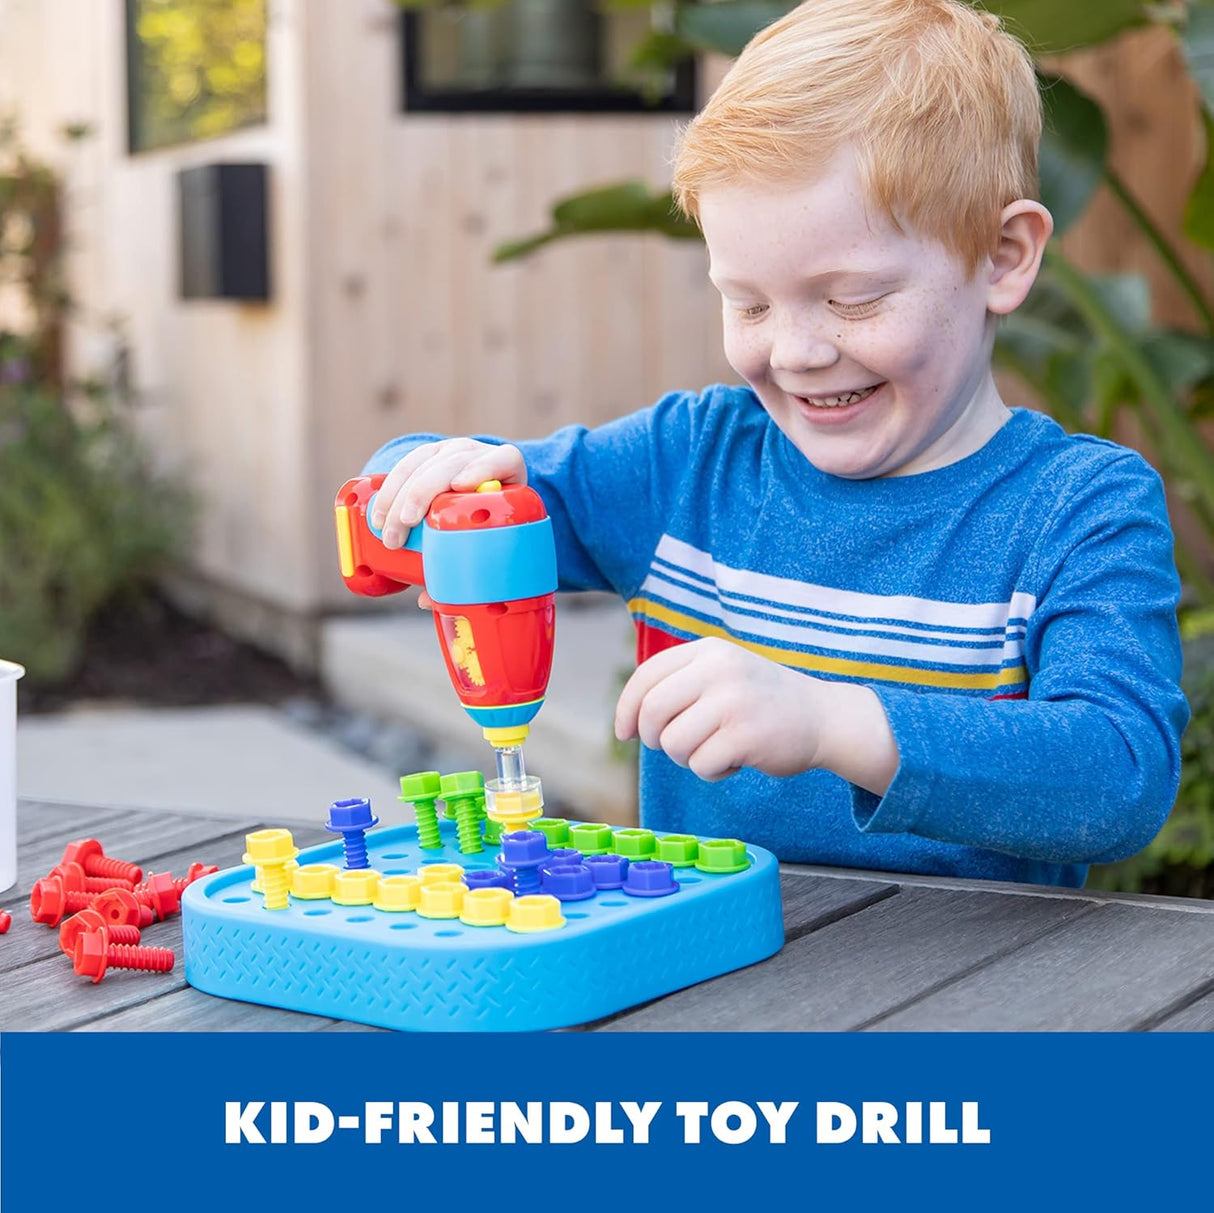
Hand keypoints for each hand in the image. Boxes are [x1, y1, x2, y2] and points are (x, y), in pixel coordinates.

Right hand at [369, 438, 526, 549]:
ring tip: (387, 528)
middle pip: (451, 465)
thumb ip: (472, 562)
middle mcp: (478, 454)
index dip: (482, 469)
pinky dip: (390, 489)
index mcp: (507, 467)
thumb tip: (429, 601)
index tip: (459, 486)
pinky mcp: (428, 455)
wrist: (479, 486)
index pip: (501, 460)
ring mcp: (451, 451)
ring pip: (423, 464)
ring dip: (399, 495)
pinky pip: (406, 464)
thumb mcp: (493, 535)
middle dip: (423, 493)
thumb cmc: (490, 519)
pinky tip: (380, 513)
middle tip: (405, 525)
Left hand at [613, 638, 826, 780]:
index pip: (646, 676)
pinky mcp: (747, 735)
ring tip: (715, 749)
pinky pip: (701, 765)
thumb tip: (629, 719)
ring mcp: (734, 701)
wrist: (823, 717)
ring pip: (673, 744)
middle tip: (676, 746)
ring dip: (687, 758)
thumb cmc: (761, 702)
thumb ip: (680, 685)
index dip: (626, 709)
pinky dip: (712, 772)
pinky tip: (735, 760)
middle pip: (652, 712)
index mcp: (709, 651)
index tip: (625, 733)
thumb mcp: (723, 674)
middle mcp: (719, 670)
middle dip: (654, 738)